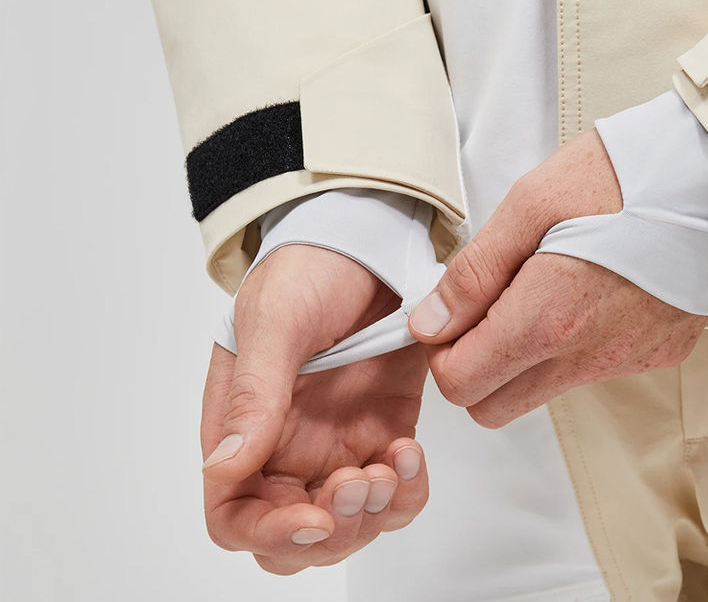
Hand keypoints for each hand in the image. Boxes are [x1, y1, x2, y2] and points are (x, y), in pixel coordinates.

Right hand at [201, 245, 429, 574]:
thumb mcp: (274, 322)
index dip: (269, 532)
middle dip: (332, 531)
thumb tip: (223, 467)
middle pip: (294, 538)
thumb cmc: (305, 271)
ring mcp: (338, 442)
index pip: (236, 515)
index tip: (314, 517)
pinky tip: (412, 450)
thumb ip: (254, 393)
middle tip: (361, 478)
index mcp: (242, 428)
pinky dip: (409, 489)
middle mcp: (286, 447)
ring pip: (350, 524)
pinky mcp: (384, 429)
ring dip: (374, 513)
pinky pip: (397, 488)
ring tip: (394, 459)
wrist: (363, 241)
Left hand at [408, 128, 707, 427]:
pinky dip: (572, 342)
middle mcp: (589, 356)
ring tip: (542, 282)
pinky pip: (592, 369)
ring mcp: (628, 361)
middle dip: (474, 365)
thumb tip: (430, 323)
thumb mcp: (529, 204)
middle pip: (495, 407)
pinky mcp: (657, 354)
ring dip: (523, 353)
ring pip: (543, 390)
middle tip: (487, 301)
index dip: (441, 350)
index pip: (461, 385)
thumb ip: (474, 273)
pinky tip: (587, 287)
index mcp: (549, 318)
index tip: (451, 311)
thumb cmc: (620, 175)